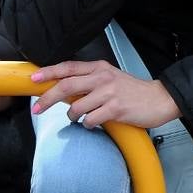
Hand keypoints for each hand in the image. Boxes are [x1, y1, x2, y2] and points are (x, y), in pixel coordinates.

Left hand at [31, 60, 180, 129]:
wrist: (158, 99)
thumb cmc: (132, 91)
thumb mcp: (110, 78)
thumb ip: (89, 81)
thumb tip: (63, 90)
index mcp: (100, 68)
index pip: (69, 67)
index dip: (49, 73)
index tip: (34, 79)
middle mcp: (103, 77)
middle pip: (66, 86)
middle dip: (47, 99)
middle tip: (37, 109)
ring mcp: (109, 93)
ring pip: (76, 108)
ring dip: (74, 116)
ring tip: (83, 117)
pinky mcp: (115, 109)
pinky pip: (90, 121)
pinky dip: (89, 125)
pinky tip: (97, 122)